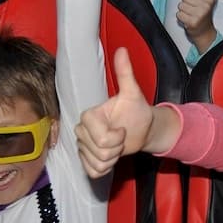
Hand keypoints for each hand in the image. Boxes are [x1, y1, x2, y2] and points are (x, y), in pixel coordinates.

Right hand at [75, 48, 155, 178]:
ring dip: (113, 158)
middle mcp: (81, 131)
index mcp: (89, 116)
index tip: (122, 129)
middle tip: (122, 137)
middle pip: (100, 151)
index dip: (117, 137)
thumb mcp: (133, 92)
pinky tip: (111, 157)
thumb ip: (125, 73)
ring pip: (98, 163)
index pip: (102, 138)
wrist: (141, 129)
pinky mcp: (86, 162)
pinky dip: (106, 168)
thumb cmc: (136, 111)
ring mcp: (82, 147)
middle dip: (117, 148)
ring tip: (117, 146)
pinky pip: (94, 172)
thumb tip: (122, 50)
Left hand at [176, 0, 222, 41]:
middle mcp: (205, 6)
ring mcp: (199, 15)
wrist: (205, 32)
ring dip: (183, 11)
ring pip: (180, 5)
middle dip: (186, 4)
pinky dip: (181, 18)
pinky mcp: (192, 22)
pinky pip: (178, 14)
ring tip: (190, 15)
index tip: (197, 3)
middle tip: (193, 10)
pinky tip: (187, 20)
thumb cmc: (205, 14)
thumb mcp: (212, 0)